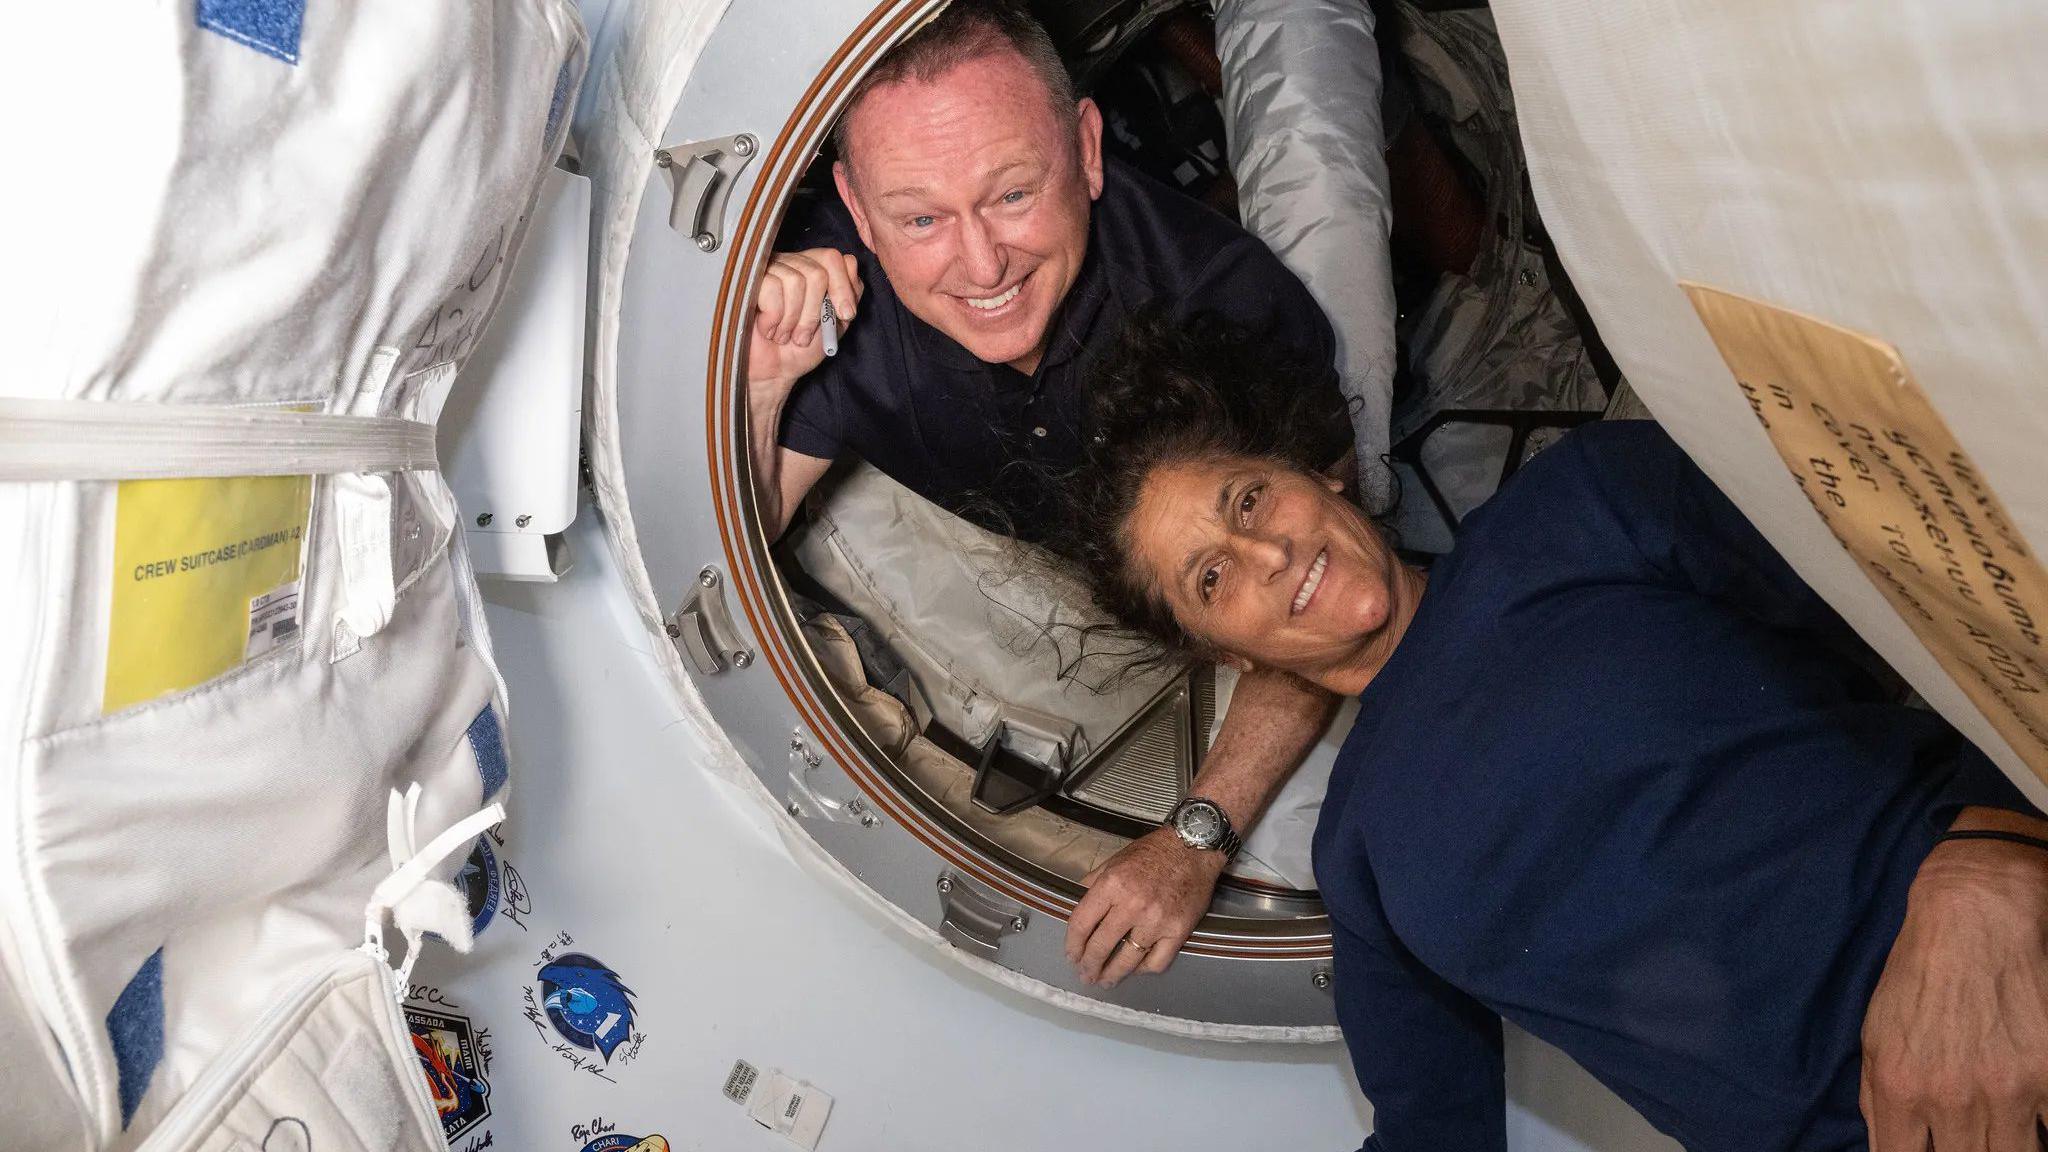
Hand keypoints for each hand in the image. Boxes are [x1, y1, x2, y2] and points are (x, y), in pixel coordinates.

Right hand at [747, 248, 862, 391]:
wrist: (773, 372)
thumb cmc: (801, 348)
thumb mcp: (837, 322)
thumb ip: (850, 294)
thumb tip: (851, 264)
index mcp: (812, 270)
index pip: (833, 258)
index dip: (843, 287)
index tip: (845, 315)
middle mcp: (791, 264)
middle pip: (817, 273)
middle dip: (814, 313)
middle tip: (803, 335)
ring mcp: (768, 270)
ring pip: (795, 281)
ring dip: (793, 319)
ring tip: (785, 334)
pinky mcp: (748, 281)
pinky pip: (771, 287)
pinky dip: (774, 318)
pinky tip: (768, 329)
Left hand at [1064, 827, 1226, 987]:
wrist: (1193, 848)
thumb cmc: (1152, 853)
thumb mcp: (1114, 861)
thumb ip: (1093, 884)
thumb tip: (1077, 906)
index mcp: (1112, 885)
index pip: (1081, 924)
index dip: (1072, 945)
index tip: (1071, 955)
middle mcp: (1132, 905)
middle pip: (1101, 946)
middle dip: (1089, 965)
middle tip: (1085, 975)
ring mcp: (1157, 921)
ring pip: (1127, 960)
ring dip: (1112, 974)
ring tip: (1106, 980)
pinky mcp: (1178, 931)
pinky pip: (1157, 962)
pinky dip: (1143, 970)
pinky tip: (1135, 970)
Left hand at [1860, 834, 2047, 1151]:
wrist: (1973, 917)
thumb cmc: (1919, 974)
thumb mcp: (1876, 1033)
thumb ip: (1878, 1097)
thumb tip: (1887, 1144)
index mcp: (1900, 1088)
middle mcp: (1952, 1096)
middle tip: (1965, 1138)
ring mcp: (2007, 1090)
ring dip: (2003, 1147)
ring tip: (1997, 1131)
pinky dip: (2040, 1127)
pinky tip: (2030, 1118)